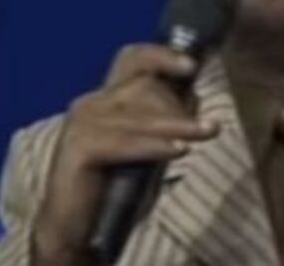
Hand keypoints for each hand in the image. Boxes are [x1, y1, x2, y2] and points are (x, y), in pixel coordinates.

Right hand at [32, 44, 218, 265]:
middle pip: (144, 86)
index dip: (163, 56)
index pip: (132, 59)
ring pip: (141, 115)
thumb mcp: (145, 145)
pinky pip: (126, 142)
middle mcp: (91, 102)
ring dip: (181, 125)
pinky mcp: (78, 148)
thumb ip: (163, 120)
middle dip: (180, 106)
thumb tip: (192, 96)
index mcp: (105, 97)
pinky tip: (179, 151)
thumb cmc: (115, 185)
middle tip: (209, 127)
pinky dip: (155, 146)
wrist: (73, 227)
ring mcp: (82, 123)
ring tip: (210, 132)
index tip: (193, 65)